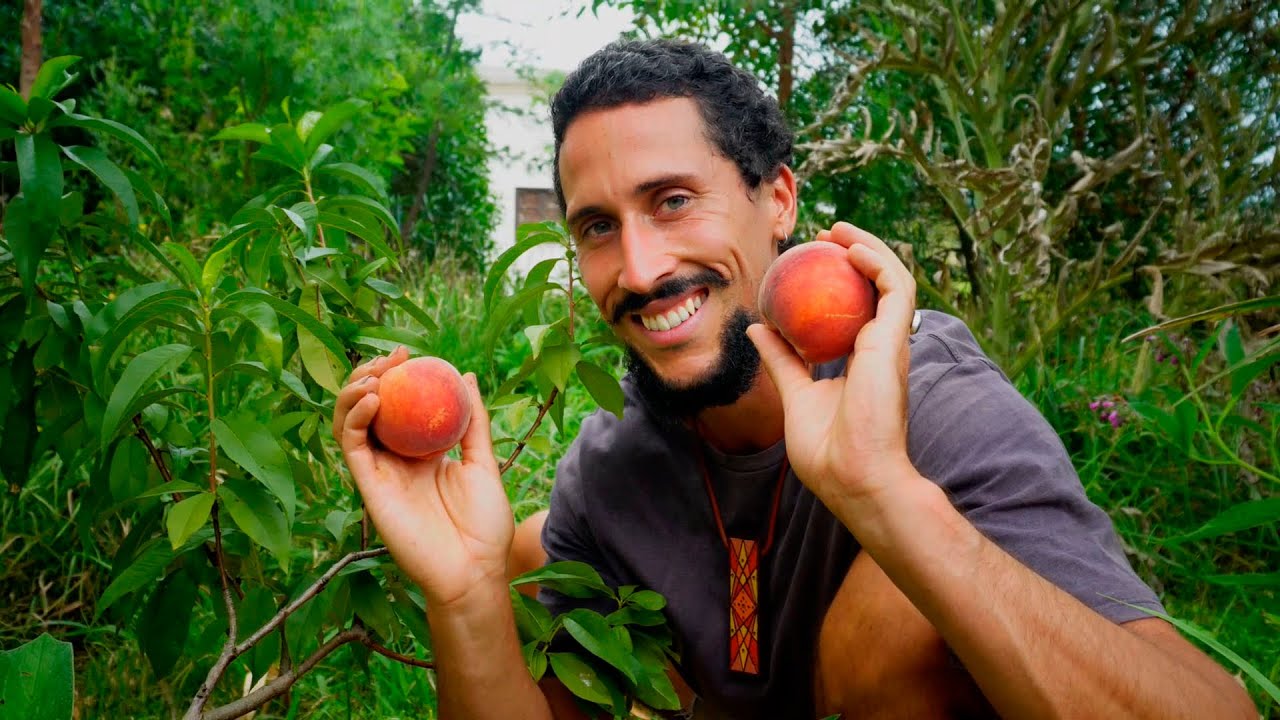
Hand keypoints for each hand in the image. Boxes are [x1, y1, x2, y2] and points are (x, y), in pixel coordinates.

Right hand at [333, 346, 511, 607]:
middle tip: (390, 358)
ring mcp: (380, 472)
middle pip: (370, 409)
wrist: (474, 569)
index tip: (410, 353)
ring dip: (354, 392)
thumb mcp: (484, 462)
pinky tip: (371, 399)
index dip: (398, 377)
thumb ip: (473, 421)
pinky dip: (354, 418)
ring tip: (373, 374)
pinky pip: (352, 446)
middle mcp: (396, 460)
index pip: (401, 406)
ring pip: (350, 423)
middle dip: (371, 376)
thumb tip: (465, 376)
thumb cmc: (485, 524)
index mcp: (423, 453)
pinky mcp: (368, 487)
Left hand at [747, 222, 916, 512]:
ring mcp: (890, 344)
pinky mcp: (894, 342)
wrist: (855, 478)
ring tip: (838, 231)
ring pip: (891, 280)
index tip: (808, 263)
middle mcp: (880, 348)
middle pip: (874, 289)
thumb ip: (782, 360)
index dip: (836, 282)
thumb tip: (757, 330)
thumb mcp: (796, 394)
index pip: (854, 310)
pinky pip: (894, 289)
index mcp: (861, 361)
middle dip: (855, 255)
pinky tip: (852, 248)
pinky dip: (877, 262)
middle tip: (824, 236)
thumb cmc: (829, 451)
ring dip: (868, 248)